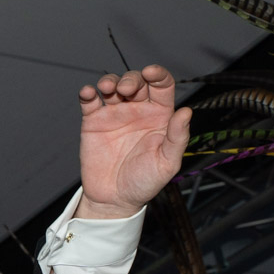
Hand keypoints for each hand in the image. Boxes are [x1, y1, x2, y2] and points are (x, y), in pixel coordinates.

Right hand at [75, 65, 189, 219]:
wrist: (114, 200)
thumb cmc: (144, 182)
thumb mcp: (167, 163)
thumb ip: (177, 137)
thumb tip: (186, 112)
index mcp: (159, 116)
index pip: (162, 86)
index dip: (158, 75)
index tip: (151, 73)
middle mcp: (137, 110)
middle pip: (136, 81)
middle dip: (131, 78)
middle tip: (126, 88)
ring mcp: (114, 114)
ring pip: (112, 85)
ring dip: (109, 80)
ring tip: (107, 88)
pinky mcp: (93, 122)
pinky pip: (90, 101)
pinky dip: (87, 93)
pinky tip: (88, 93)